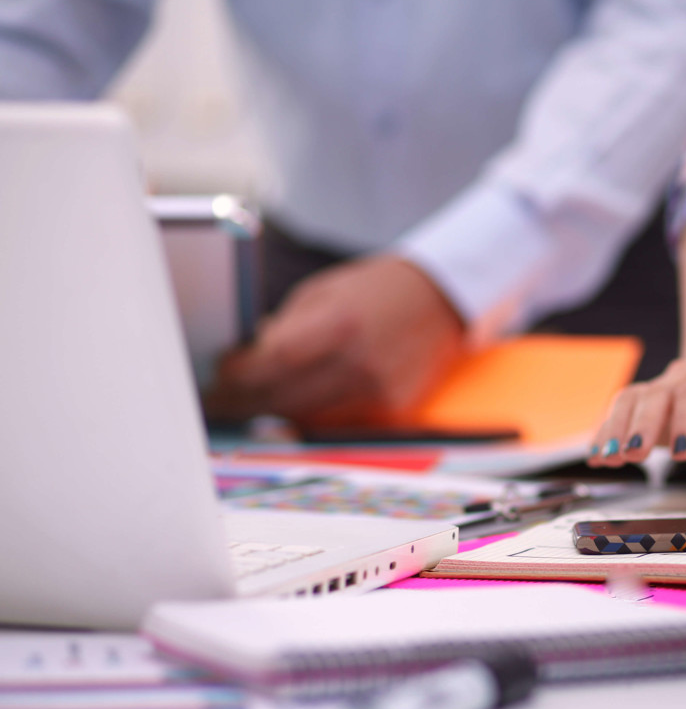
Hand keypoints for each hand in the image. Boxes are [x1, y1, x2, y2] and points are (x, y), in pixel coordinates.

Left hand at [205, 255, 465, 423]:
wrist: (443, 296)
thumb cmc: (376, 288)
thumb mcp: (323, 292)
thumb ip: (285, 327)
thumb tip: (248, 359)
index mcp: (338, 323)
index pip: (271, 363)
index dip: (237, 376)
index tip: (219, 377)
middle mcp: (360, 362)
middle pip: (284, 398)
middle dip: (244, 401)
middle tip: (219, 401)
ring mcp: (380, 389)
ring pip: (308, 416)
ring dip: (273, 412)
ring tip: (248, 403)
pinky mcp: (395, 406)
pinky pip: (339, 419)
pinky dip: (311, 414)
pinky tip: (294, 405)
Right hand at [588, 355, 685, 465]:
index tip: (681, 453)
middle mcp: (682, 378)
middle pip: (656, 395)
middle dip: (641, 426)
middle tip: (632, 456)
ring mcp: (659, 388)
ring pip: (631, 399)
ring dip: (615, 428)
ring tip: (606, 459)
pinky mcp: (642, 402)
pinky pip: (619, 410)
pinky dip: (605, 432)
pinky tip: (597, 456)